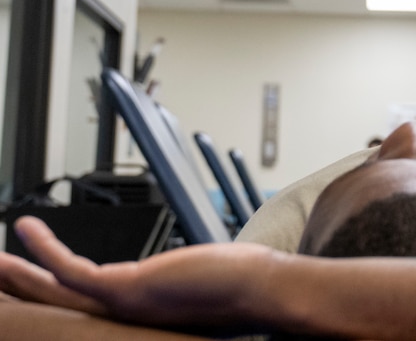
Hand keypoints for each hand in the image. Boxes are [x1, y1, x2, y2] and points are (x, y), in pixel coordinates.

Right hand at [0, 216, 276, 328]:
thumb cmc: (243, 286)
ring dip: (14, 276)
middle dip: (16, 292)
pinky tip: (24, 225)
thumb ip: (179, 276)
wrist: (263, 292)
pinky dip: (43, 247)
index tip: (32, 282)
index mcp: (135, 317)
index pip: (82, 309)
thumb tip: (186, 265)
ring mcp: (119, 306)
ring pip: (49, 292)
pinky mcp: (123, 288)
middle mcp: (120, 318)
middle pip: (53, 306)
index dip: (52, 295)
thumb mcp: (198, 278)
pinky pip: (69, 268)